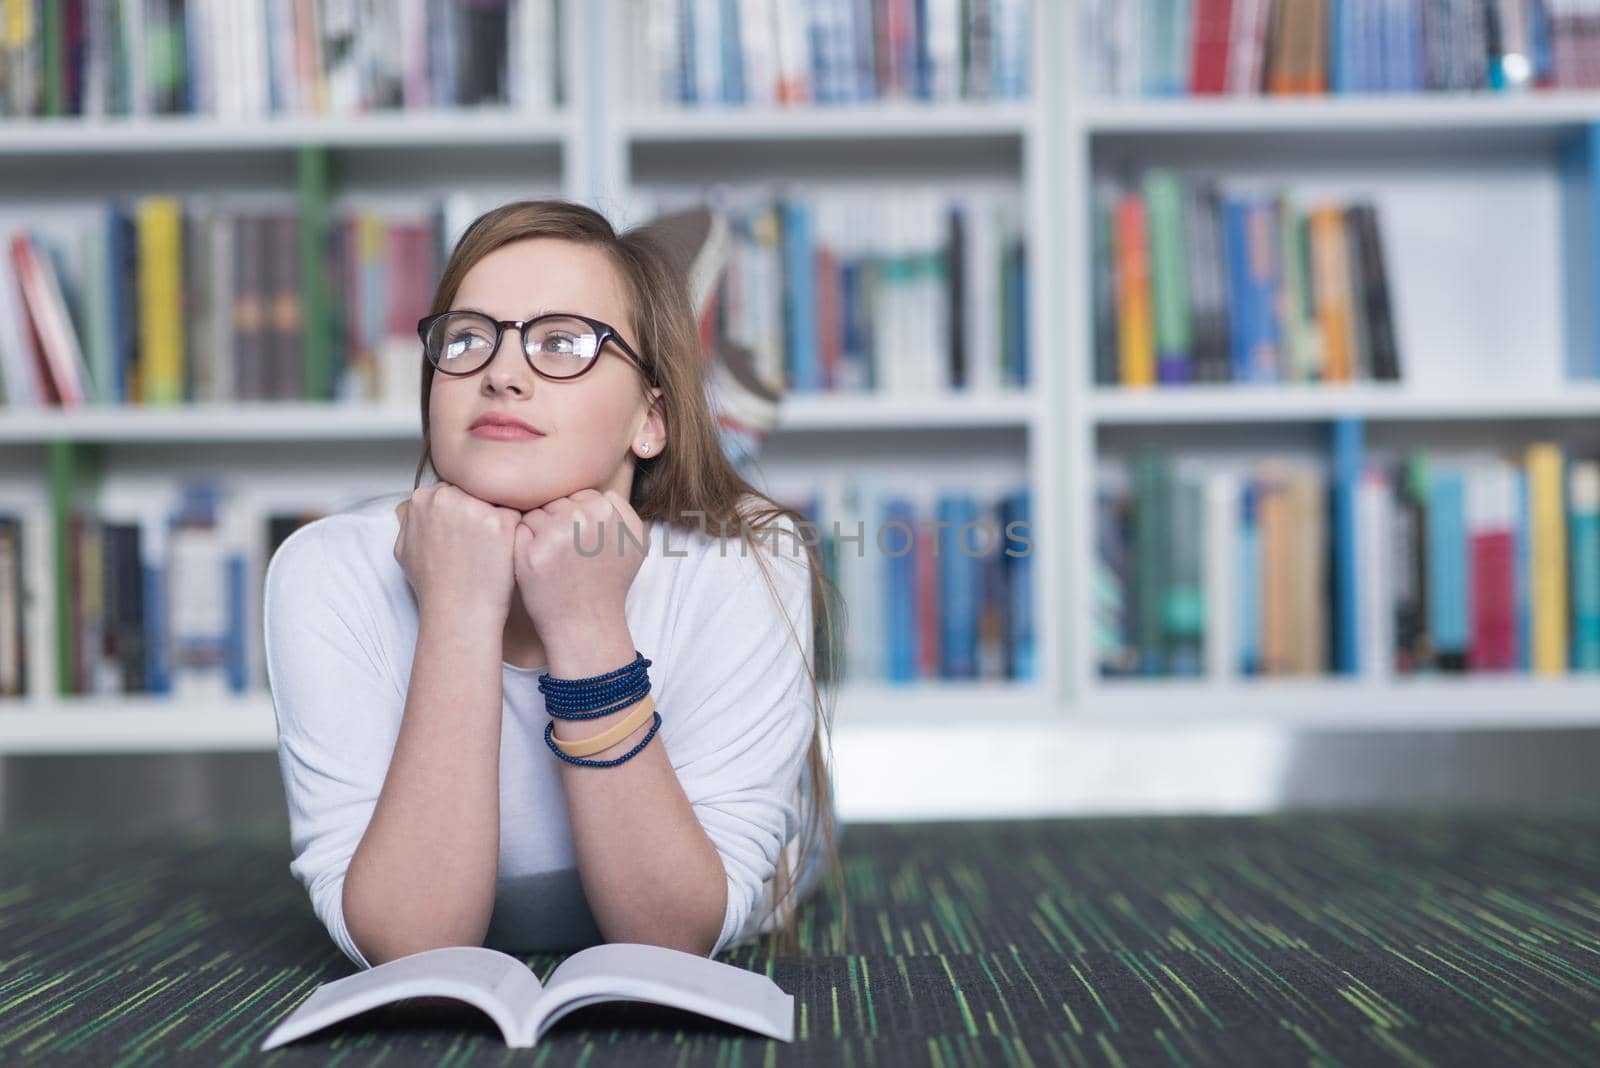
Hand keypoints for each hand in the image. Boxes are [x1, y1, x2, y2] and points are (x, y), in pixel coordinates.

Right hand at [393, 483, 521, 624]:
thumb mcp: (404, 549)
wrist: (458, 612)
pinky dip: (516, 531)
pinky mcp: (502, 521)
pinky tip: (506, 552)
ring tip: (493, 548)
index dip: (463, 510)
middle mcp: (446, 497)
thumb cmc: (434, 586)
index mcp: (423, 499)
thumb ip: (412, 520)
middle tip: (482, 540)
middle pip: (476, 490)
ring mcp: (475, 507)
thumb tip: (420, 507)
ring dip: (499, 518)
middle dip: (482, 508)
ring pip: (497, 500)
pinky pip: (517, 514)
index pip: (453, 488)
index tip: (466, 530)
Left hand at [512, 489, 646, 638]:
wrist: (588, 624)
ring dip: (538, 532)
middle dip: (557, 522)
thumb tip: (604, 493)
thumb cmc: (609, 584)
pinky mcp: (530, 554)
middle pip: (556, 501)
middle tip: (567, 553)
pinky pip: (518, 531)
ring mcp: (554, 536)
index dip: (578, 518)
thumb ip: (624, 510)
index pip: (580, 494)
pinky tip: (537, 564)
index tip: (583, 542)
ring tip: (553, 559)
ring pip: (535, 513)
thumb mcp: (637, 545)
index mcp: (606, 511)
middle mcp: (582, 519)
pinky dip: (523, 545)